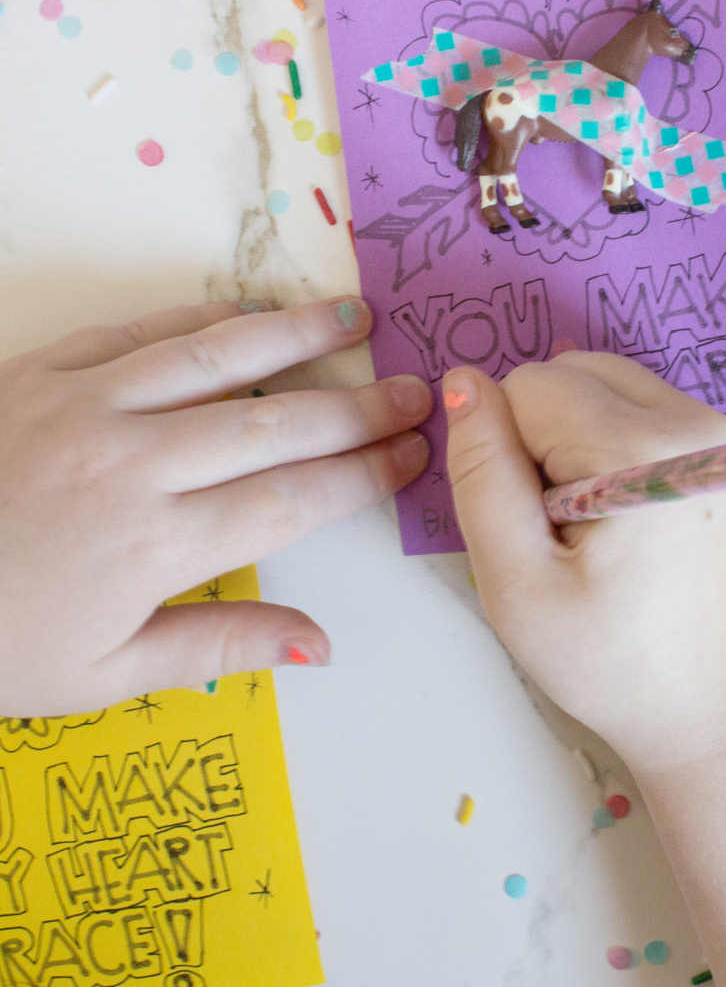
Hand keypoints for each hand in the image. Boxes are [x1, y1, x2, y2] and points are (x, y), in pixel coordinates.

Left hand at [0, 297, 430, 714]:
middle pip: (275, 423)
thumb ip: (216, 650)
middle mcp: (134, 461)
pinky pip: (142, 330)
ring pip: (218, 357)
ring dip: (297, 334)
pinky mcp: (45, 368)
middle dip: (359, 407)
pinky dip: (204, 317)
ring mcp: (88, 403)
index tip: (414, 458)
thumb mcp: (98, 676)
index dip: (363, 476)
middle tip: (419, 391)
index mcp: (155, 545)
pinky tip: (249, 311)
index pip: (293, 499)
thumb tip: (321, 645)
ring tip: (359, 317)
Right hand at [444, 352, 725, 771]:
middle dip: (542, 436)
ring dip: (575, 439)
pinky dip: (612, 446)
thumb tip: (462, 381)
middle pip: (570, 372)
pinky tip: (623, 519)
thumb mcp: (518, 584)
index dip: (507, 453)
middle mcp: (693, 419)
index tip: (536, 526)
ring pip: (605, 384)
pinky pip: (641, 408)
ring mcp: (719, 429)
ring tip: (592, 527)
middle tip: (561, 529)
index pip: (528, 387)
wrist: (719, 712)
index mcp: (641, 447)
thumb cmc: (615, 664)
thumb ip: (481, 474)